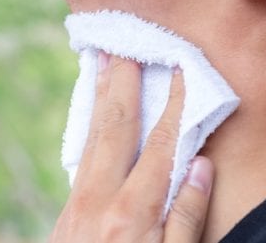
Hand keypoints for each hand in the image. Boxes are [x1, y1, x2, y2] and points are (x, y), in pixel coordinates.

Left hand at [50, 54, 213, 241]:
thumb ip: (187, 219)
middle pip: (115, 127)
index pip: (161, 143)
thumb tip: (201, 165)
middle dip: (122, 82)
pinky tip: (93, 118)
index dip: (174, 103)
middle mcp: (98, 199)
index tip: (180, 69)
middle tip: (122, 45)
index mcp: (132, 211)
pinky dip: (88, 129)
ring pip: (91, 138)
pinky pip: (80, 159)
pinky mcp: (64, 216)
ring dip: (99, 97)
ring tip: (101, 64)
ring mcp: (76, 205)